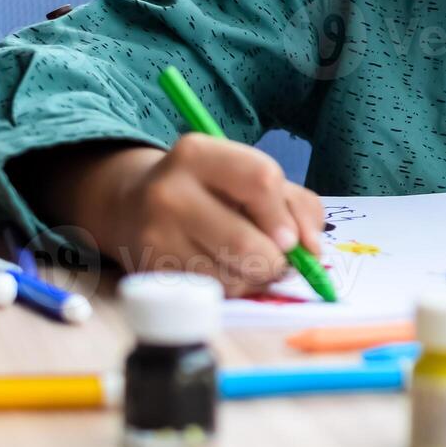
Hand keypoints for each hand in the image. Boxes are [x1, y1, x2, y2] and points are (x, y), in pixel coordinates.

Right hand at [12, 134, 325, 296]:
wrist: (134, 204)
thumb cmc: (212, 190)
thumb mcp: (252, 178)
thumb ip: (295, 205)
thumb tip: (311, 251)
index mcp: (199, 154)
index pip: (260, 180)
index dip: (284, 216)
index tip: (291, 238)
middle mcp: (169, 191)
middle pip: (246, 242)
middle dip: (276, 260)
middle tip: (278, 259)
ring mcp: (154, 234)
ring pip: (231, 275)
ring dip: (254, 278)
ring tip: (248, 262)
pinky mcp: (150, 270)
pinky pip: (212, 292)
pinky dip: (231, 288)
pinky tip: (222, 270)